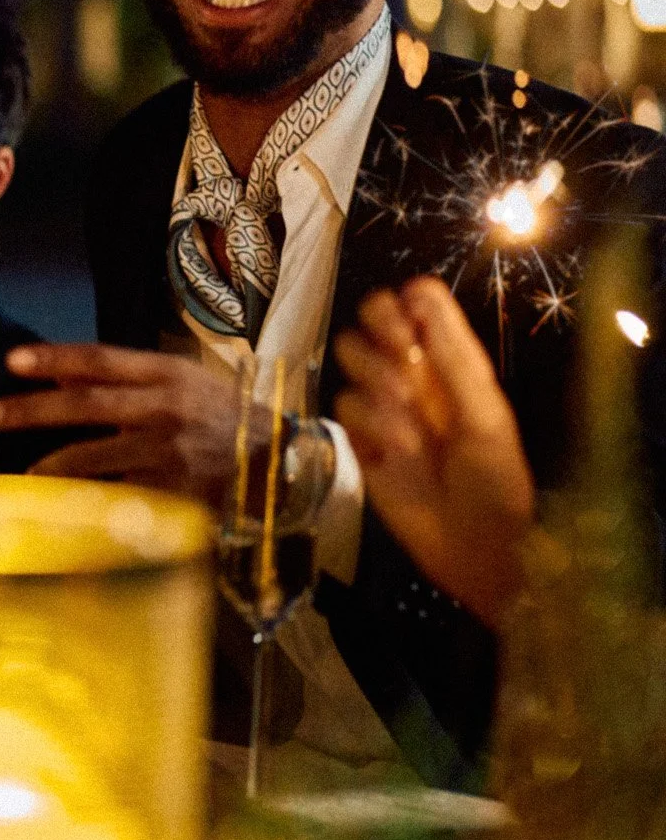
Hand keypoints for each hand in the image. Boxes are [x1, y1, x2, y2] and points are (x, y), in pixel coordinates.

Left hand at [0, 343, 239, 504]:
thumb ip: (119, 380)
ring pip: (98, 456)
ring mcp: (170, 450)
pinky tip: (64, 510)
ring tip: (24, 476)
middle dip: (32, 410)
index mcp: (166, 373)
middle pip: (88, 404)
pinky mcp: (176, 491)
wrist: (280, 463)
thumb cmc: (218, 417)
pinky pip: (120, 496)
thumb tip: (54, 373)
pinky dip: (89, 502)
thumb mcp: (176, 384)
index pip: (100, 359)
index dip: (53, 358)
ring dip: (53, 465)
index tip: (11, 361)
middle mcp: (166, 406)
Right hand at [332, 276, 533, 626]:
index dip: (406, 302)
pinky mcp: (358, 439)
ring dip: (374, 374)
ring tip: (402, 406)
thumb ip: (453, 357)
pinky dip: (369, 421)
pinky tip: (395, 449)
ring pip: (351, 358)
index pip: (417, 306)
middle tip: (402, 354)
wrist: (474, 547)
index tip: (411, 319)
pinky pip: (344, 406)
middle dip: (381, 330)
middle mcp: (413, 376)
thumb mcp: (485, 416)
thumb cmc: (495, 480)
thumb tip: (420, 292)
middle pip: (372, 320)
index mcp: (451, 364)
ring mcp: (382, 406)